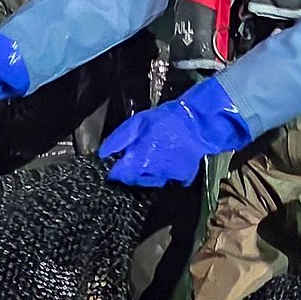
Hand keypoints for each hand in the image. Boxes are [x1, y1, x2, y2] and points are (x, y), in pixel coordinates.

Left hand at [98, 77, 252, 186]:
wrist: (197, 122)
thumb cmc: (166, 119)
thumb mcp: (136, 123)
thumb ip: (118, 140)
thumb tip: (103, 153)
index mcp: (140, 159)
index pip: (119, 175)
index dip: (115, 171)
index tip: (115, 165)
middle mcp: (153, 172)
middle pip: (134, 180)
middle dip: (132, 170)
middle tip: (137, 154)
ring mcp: (169, 177)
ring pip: (151, 180)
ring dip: (148, 172)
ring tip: (155, 153)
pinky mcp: (183, 177)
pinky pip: (169, 178)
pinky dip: (166, 171)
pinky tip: (168, 157)